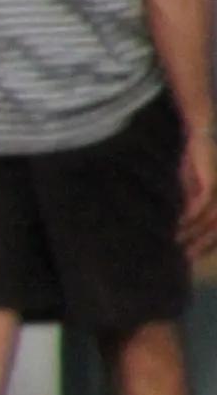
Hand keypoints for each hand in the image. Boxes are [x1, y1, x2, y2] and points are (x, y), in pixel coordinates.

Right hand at [182, 132, 216, 260]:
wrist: (200, 136)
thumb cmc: (197, 157)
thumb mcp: (192, 184)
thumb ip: (192, 200)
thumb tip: (186, 220)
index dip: (207, 242)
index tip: (193, 254)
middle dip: (203, 244)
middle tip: (188, 258)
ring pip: (211, 220)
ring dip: (196, 234)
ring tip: (181, 246)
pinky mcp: (213, 184)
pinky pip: (202, 206)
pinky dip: (191, 218)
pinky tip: (181, 226)